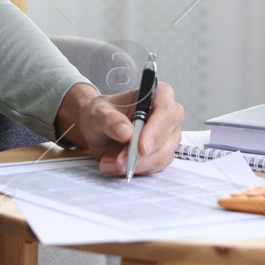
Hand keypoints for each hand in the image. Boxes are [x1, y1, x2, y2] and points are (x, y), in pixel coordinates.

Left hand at [53, 81, 184, 177]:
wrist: (97, 128)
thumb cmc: (101, 114)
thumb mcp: (98, 113)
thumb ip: (110, 120)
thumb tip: (126, 132)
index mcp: (157, 94)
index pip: (165, 110)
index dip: (156, 129)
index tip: (141, 146)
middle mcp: (167, 115)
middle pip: (166, 136)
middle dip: (143, 154)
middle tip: (120, 161)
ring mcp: (167, 136)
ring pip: (161, 156)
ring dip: (136, 164)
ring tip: (109, 163)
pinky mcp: (162, 153)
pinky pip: (155, 167)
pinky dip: (135, 169)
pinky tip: (115, 166)